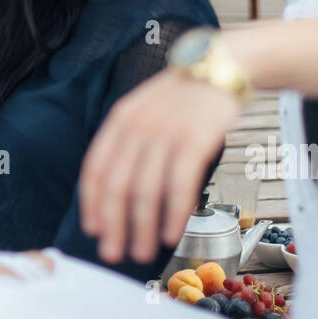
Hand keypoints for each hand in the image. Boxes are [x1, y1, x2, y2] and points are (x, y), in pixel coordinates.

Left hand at [79, 69, 242, 264]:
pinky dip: (174, 214)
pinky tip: (172, 233)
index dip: (92, 203)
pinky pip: (179, 185)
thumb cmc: (187, 95)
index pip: (95, 167)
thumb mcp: (147, 107)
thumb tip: (120, 189)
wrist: (225, 65)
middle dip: (113, 225)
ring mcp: (166, 131)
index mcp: (121, 118)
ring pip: (146, 191)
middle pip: (117, 184)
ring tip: (143, 251)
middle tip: (113, 253)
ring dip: (143, 228)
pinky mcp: (195, 139)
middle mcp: (138, 125)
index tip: (93, 229)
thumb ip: (131, 140)